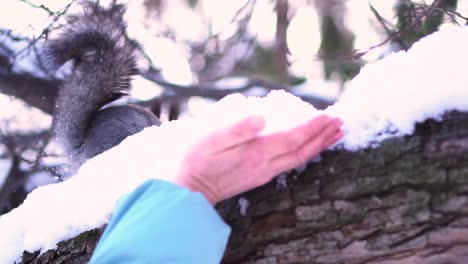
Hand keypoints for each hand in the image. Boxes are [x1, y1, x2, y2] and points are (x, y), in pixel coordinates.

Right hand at [174, 115, 343, 204]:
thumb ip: (237, 128)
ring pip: (299, 159)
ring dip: (318, 146)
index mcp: (256, 152)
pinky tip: (307, 148)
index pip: (292, 139)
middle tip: (341, 123)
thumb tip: (261, 116)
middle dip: (323, 136)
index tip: (330, 115)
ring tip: (334, 134)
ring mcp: (264, 173)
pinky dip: (304, 153)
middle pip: (302, 151)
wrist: (191, 189)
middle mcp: (265, 165)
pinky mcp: (259, 177)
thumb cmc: (198, 160)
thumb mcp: (211, 139)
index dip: (312, 127)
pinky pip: (289, 164)